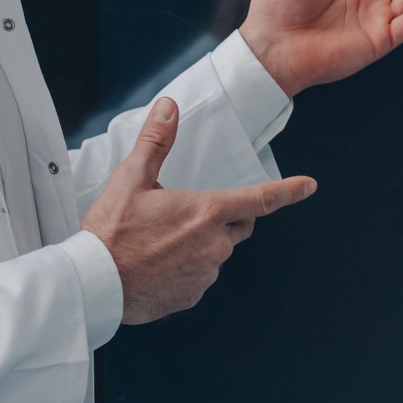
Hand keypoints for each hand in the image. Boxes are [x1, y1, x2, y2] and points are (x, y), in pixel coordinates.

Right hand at [80, 98, 317, 325]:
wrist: (93, 284)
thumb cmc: (110, 232)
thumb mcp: (130, 179)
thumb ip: (156, 141)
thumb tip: (169, 107)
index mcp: (207, 212)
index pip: (261, 199)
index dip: (288, 191)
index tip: (309, 185)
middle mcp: (215, 244)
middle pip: (238, 227)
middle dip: (225, 219)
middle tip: (185, 216)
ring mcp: (206, 273)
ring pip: (215, 253)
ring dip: (198, 245)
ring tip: (156, 243)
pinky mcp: (192, 295)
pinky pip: (197, 277)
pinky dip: (183, 270)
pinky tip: (155, 265)